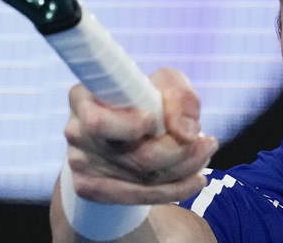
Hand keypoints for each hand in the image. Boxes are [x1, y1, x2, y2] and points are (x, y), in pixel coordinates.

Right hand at [63, 68, 218, 205]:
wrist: (123, 132)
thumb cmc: (144, 100)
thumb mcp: (165, 85)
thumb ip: (179, 95)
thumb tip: (185, 132)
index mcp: (83, 98)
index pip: (99, 122)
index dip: (130, 126)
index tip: (153, 119)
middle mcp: (77, 132)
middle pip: (134, 155)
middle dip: (180, 150)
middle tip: (206, 140)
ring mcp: (81, 164)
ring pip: (143, 178)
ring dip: (185, 168)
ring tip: (205, 152)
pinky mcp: (91, 189)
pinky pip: (140, 196)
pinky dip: (176, 189)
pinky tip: (196, 179)